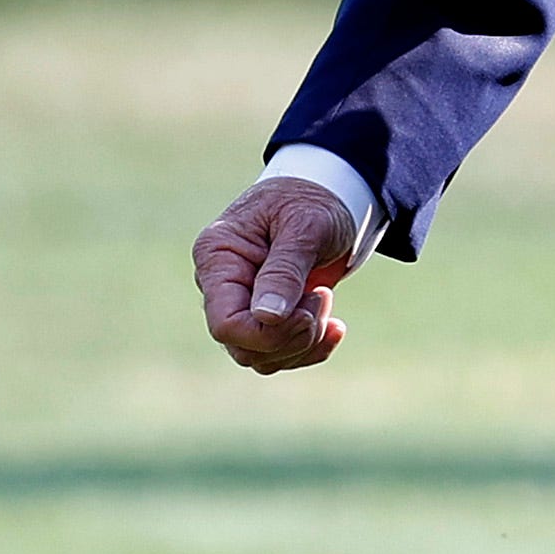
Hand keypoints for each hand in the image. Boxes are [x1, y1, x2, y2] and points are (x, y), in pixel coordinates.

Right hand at [194, 176, 358, 374]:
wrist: (330, 196)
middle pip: (243, 347)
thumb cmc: (314, 199)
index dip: (268, 332)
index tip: (307, 308)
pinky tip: (336, 327)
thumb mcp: (305, 225)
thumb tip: (266, 317)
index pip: (225, 323)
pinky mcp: (265, 317)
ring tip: (326, 297)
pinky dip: (312, 348)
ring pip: (261, 357)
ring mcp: (242, 304)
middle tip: (322, 296)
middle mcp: (222, 285)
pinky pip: (280, 355)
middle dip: (292, 336)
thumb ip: (285, 269)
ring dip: (304, 341)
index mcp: (218, 256)